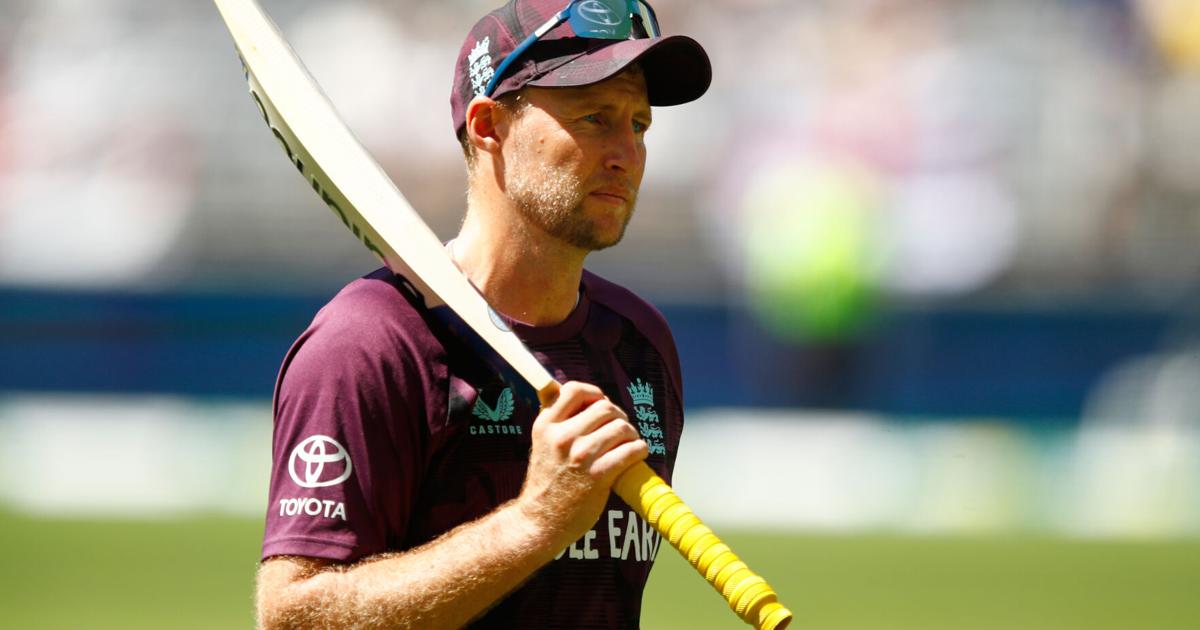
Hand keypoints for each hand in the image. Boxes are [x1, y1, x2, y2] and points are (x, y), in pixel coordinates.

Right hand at [516, 381, 647, 547]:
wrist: (541, 521)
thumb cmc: (547, 481)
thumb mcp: (543, 444)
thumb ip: (558, 421)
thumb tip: (584, 398)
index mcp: (546, 425)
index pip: (575, 390)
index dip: (594, 394)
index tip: (601, 404)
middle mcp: (562, 436)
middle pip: (605, 407)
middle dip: (618, 416)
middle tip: (619, 429)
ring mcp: (580, 455)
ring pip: (621, 427)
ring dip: (631, 434)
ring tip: (628, 443)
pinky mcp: (598, 475)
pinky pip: (631, 450)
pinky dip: (639, 450)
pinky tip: (637, 454)